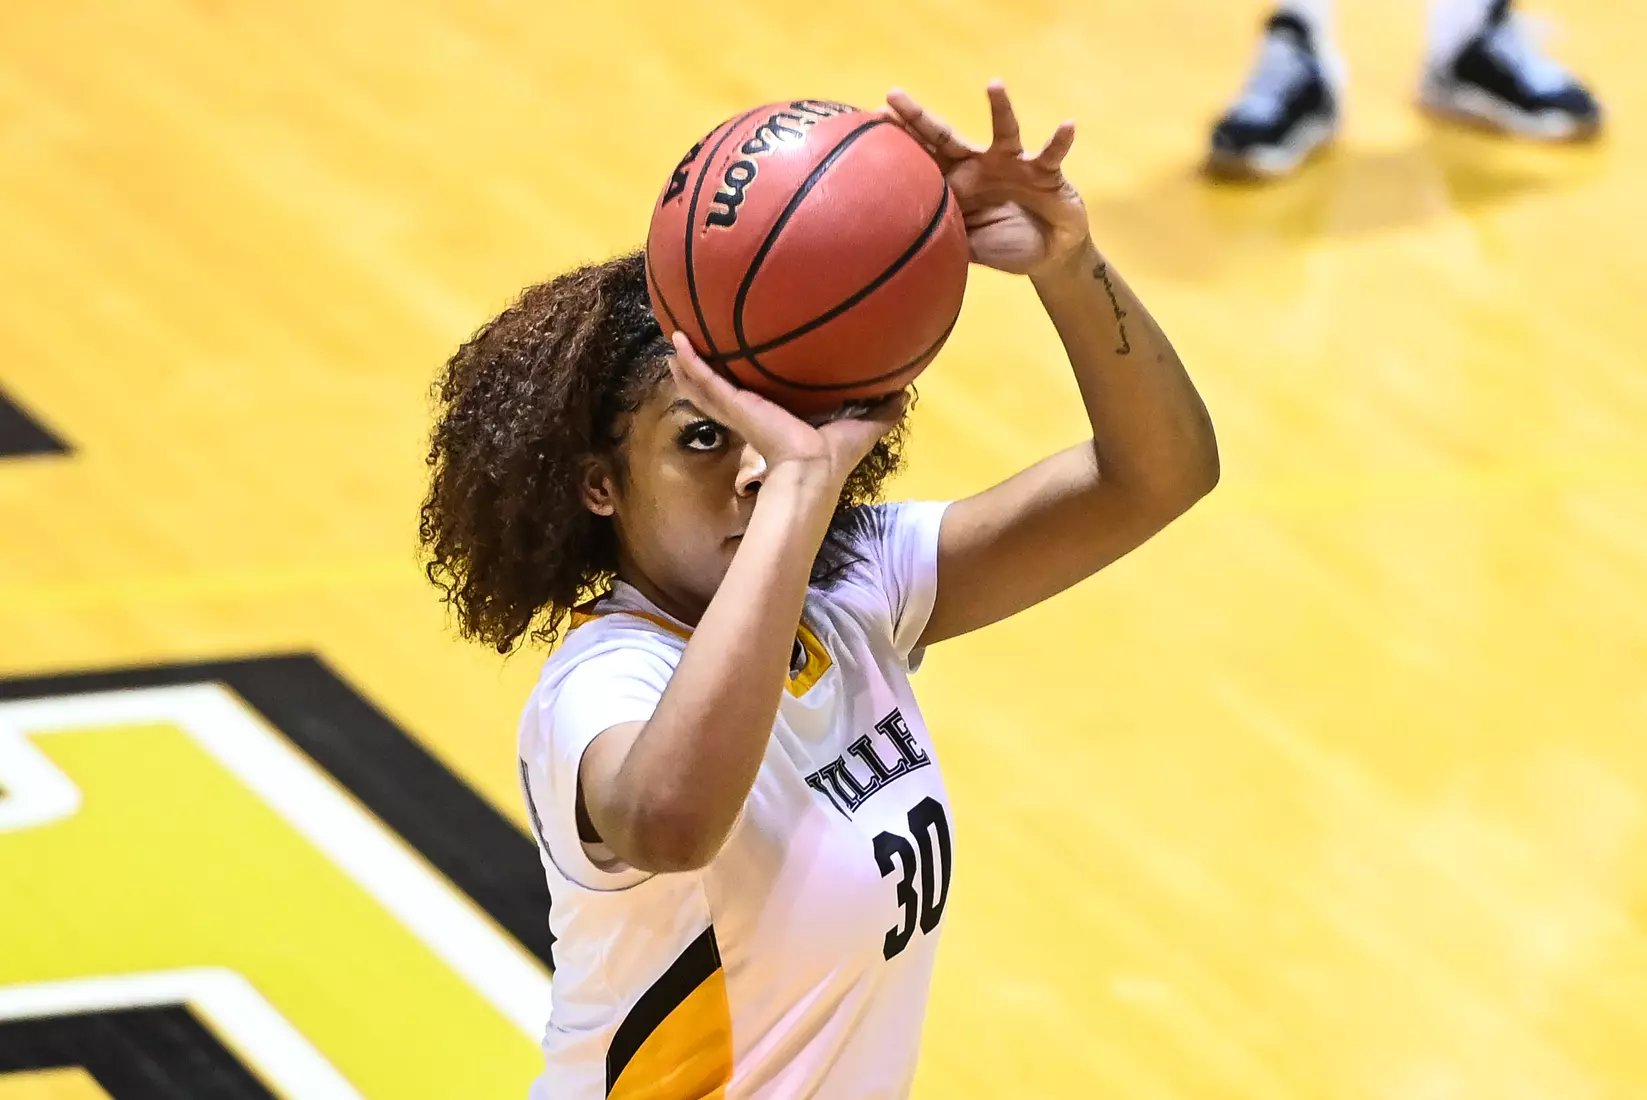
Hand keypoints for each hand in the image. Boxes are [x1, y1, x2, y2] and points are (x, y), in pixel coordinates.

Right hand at [667, 333, 905, 490]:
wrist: (812, 471)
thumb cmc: (834, 455)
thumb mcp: (862, 425)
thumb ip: (881, 408)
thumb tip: (906, 392)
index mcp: (776, 417)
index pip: (755, 397)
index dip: (744, 383)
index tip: (739, 364)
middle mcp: (752, 412)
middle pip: (722, 390)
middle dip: (708, 371)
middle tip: (693, 350)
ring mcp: (738, 409)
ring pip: (706, 384)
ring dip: (689, 364)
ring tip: (674, 342)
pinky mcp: (733, 406)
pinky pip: (706, 380)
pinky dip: (691, 362)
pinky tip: (675, 341)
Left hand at [885, 82, 1089, 276]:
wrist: (1048, 255)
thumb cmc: (1003, 245)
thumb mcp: (967, 247)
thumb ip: (942, 240)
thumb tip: (904, 249)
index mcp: (957, 183)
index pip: (922, 159)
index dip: (899, 143)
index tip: (868, 125)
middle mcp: (980, 166)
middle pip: (945, 136)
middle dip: (919, 117)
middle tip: (893, 94)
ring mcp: (1013, 165)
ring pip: (1005, 131)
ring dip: (1001, 108)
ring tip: (995, 85)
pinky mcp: (1046, 172)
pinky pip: (1052, 154)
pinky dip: (1059, 141)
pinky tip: (1067, 126)